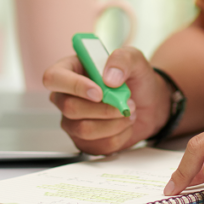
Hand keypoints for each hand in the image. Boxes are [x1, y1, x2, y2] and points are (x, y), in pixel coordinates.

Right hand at [43, 46, 170, 153]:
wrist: (149, 104)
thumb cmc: (135, 79)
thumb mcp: (135, 59)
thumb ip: (122, 59)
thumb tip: (109, 78)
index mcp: (71, 69)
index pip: (53, 77)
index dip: (74, 86)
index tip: (99, 92)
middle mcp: (66, 96)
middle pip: (69, 107)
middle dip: (104, 108)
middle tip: (125, 102)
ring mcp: (72, 120)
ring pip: (84, 129)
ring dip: (114, 123)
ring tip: (127, 112)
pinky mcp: (84, 141)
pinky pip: (97, 145)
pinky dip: (118, 136)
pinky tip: (124, 125)